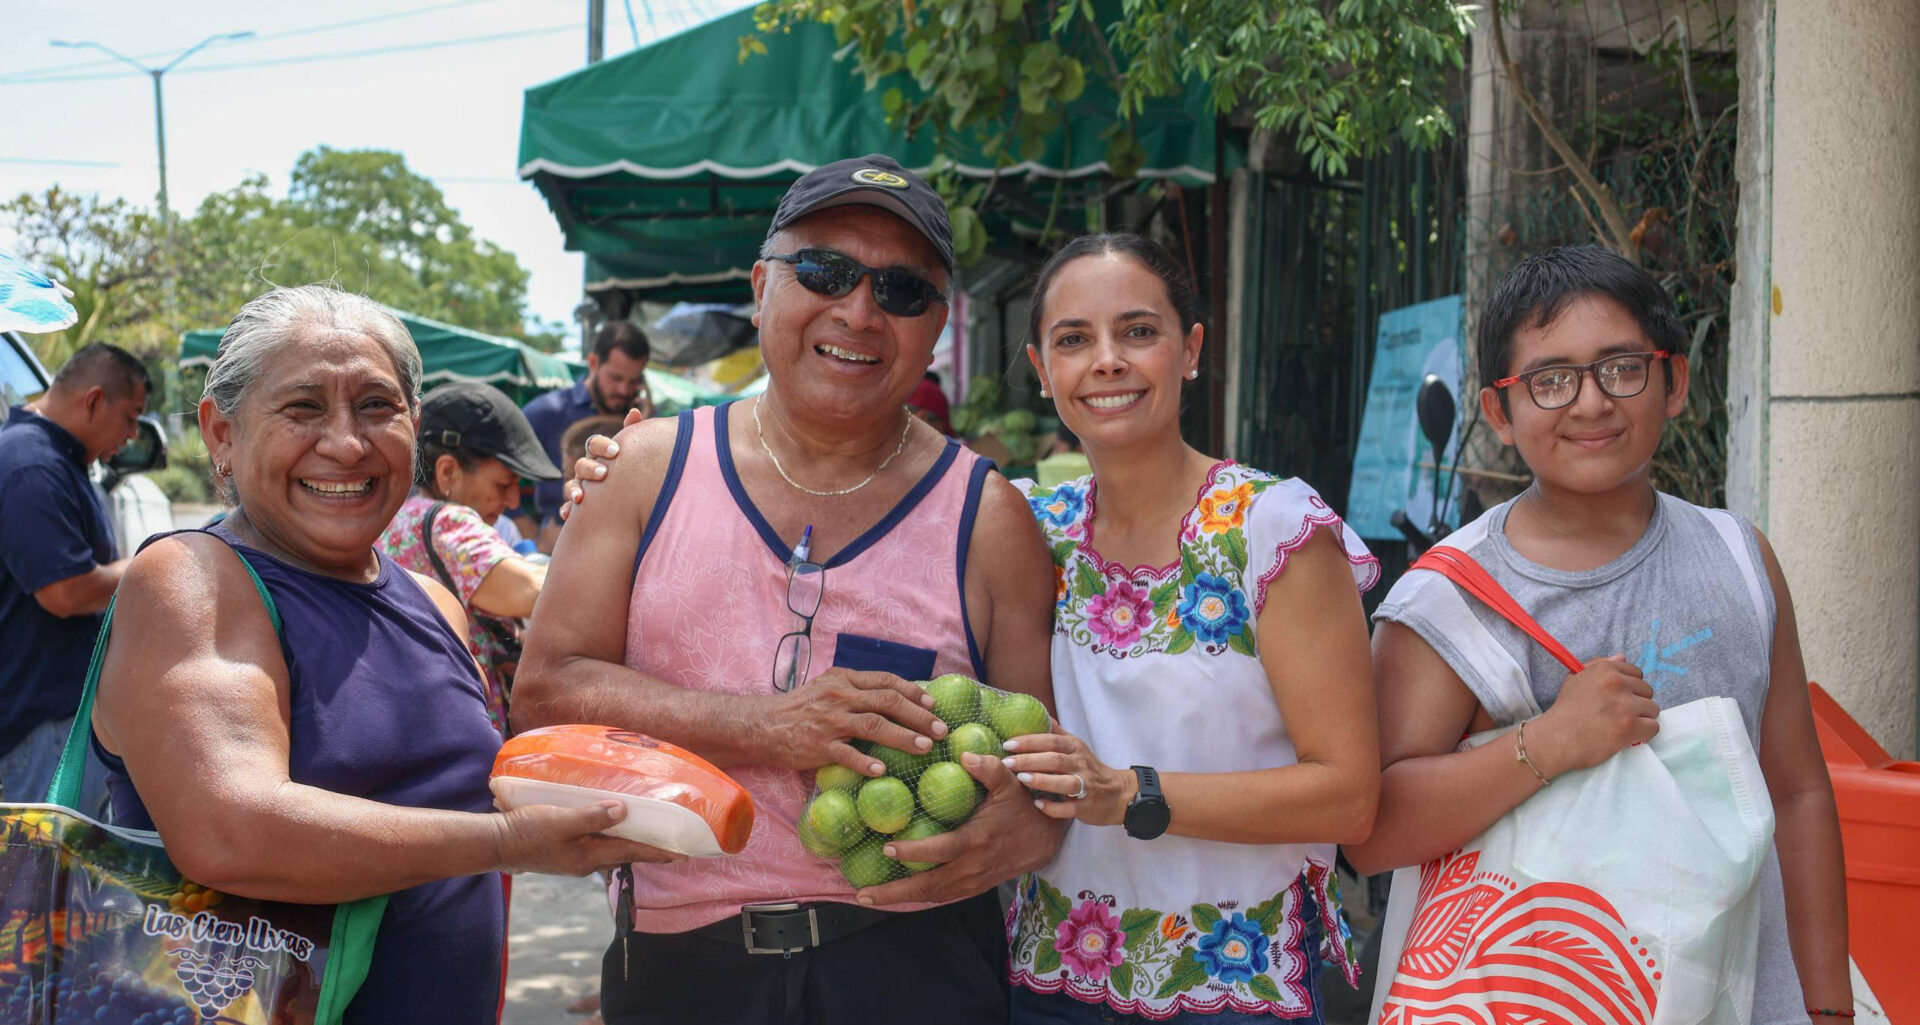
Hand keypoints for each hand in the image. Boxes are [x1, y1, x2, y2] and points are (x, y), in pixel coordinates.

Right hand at [491, 801, 685, 874]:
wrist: (497, 844)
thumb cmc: (527, 831)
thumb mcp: (561, 820)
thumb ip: (592, 816)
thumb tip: (624, 811)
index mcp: (589, 857)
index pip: (633, 852)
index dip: (659, 852)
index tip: (683, 855)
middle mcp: (586, 863)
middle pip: (626, 855)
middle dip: (650, 851)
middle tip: (672, 846)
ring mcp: (576, 860)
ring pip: (612, 852)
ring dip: (631, 846)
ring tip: (649, 837)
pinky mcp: (566, 853)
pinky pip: (597, 847)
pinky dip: (611, 840)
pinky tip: (611, 829)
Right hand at [559, 410, 644, 517]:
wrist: (629, 496)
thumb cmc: (629, 468)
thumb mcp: (632, 451)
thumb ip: (633, 432)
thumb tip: (635, 411)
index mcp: (599, 454)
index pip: (594, 443)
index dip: (602, 445)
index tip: (616, 451)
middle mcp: (587, 469)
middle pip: (582, 464)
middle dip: (590, 468)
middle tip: (604, 474)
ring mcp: (581, 486)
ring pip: (572, 485)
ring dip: (574, 490)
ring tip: (580, 498)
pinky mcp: (578, 506)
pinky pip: (568, 507)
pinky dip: (566, 510)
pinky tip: (567, 515)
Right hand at [762, 668, 944, 774]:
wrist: (765, 724)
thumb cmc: (803, 707)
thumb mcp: (830, 687)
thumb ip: (858, 689)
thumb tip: (898, 697)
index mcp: (845, 679)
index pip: (886, 681)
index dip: (913, 692)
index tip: (933, 705)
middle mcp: (840, 696)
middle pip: (887, 702)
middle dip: (918, 716)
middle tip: (940, 730)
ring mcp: (829, 721)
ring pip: (873, 726)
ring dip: (902, 737)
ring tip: (924, 748)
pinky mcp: (818, 746)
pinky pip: (846, 755)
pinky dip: (866, 763)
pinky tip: (883, 772)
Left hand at [857, 751, 1065, 905]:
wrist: (1048, 839)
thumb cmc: (1025, 806)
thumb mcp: (1011, 783)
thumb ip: (989, 767)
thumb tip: (965, 753)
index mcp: (977, 840)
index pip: (941, 850)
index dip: (915, 852)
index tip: (887, 848)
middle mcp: (973, 866)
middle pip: (929, 886)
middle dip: (894, 892)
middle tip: (862, 893)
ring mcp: (974, 881)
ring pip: (933, 896)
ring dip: (901, 899)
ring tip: (869, 897)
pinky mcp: (975, 887)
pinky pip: (943, 896)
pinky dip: (919, 896)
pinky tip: (897, 894)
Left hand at [1000, 730, 1134, 826]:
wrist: (1117, 793)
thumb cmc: (1088, 768)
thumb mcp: (1075, 746)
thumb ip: (1056, 732)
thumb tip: (1038, 713)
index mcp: (1074, 747)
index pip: (1051, 740)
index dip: (1030, 741)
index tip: (1008, 744)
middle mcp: (1081, 764)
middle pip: (1055, 759)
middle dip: (1030, 760)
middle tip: (1007, 762)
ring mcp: (1086, 786)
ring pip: (1064, 782)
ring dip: (1042, 780)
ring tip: (1021, 779)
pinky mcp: (1087, 806)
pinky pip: (1070, 807)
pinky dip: (1054, 807)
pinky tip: (1038, 804)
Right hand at [1529, 654, 1658, 775]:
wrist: (1556, 739)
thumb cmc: (1564, 710)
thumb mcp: (1575, 679)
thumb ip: (1598, 665)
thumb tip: (1622, 657)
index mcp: (1605, 670)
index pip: (1637, 673)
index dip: (1629, 688)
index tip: (1619, 698)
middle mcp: (1617, 683)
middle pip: (1648, 691)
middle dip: (1637, 702)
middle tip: (1620, 714)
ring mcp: (1625, 705)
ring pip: (1653, 709)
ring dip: (1641, 719)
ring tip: (1624, 725)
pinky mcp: (1631, 727)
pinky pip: (1653, 727)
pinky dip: (1643, 733)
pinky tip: (1629, 736)